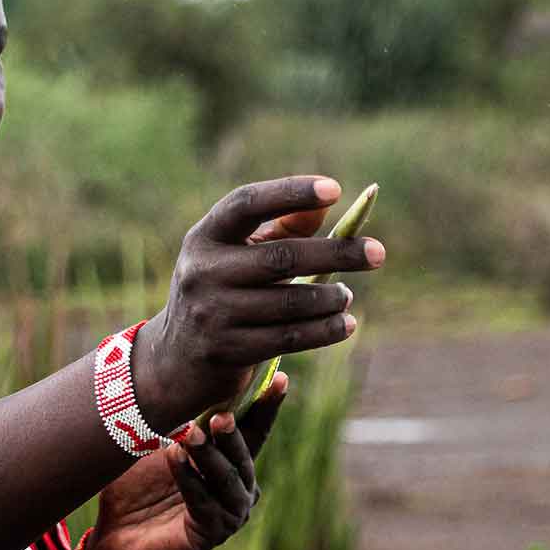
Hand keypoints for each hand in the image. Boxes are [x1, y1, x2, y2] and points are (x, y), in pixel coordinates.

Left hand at [83, 372, 289, 549]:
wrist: (113, 539)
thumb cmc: (133, 488)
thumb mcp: (154, 445)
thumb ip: (175, 419)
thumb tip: (183, 377)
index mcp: (230, 462)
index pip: (253, 430)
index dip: (266, 406)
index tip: (280, 378)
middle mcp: (239, 487)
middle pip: (244, 454)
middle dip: (233, 433)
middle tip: (220, 415)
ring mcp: (229, 513)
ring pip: (226, 478)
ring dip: (208, 455)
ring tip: (189, 435)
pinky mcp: (211, 534)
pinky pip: (203, 502)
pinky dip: (188, 479)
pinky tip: (173, 459)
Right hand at [134, 175, 382, 426]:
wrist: (173, 360)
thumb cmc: (219, 291)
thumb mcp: (236, 255)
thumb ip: (280, 228)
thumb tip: (327, 202)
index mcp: (204, 236)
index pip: (248, 203)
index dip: (290, 192)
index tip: (336, 190)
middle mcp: (203, 271)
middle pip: (282, 256)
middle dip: (337, 253)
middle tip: (377, 253)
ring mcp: (213, 313)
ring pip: (291, 301)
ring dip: (331, 298)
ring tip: (347, 294)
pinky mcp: (228, 350)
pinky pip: (289, 337)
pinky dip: (325, 330)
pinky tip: (345, 324)